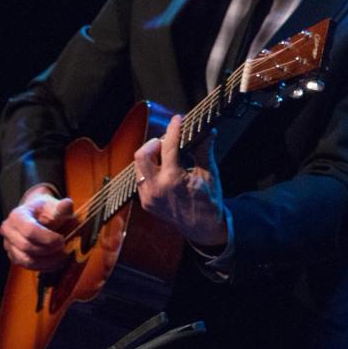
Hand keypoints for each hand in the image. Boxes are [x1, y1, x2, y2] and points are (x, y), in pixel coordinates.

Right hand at [0, 186, 74, 270]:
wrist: (37, 214)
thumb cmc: (46, 210)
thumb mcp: (55, 205)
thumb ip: (62, 207)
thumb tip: (67, 204)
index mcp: (17, 215)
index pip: (29, 230)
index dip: (47, 238)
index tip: (62, 240)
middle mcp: (8, 230)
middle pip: (26, 246)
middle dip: (48, 251)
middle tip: (64, 250)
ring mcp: (9, 245)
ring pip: (25, 260)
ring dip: (46, 262)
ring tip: (62, 258)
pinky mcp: (14, 256)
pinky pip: (26, 266)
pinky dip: (43, 267)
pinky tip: (56, 263)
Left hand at [134, 115, 227, 247]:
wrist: (203, 228)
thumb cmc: (209, 201)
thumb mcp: (209, 174)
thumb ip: (205, 150)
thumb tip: (208, 131)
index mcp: (173, 180)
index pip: (168, 147)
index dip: (173, 129)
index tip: (178, 119)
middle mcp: (156, 189)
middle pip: (141, 155)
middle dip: (153, 143)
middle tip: (167, 141)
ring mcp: (148, 197)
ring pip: (138, 167)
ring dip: (150, 156)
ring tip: (165, 154)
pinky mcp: (145, 203)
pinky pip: (141, 179)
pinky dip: (150, 170)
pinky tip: (163, 168)